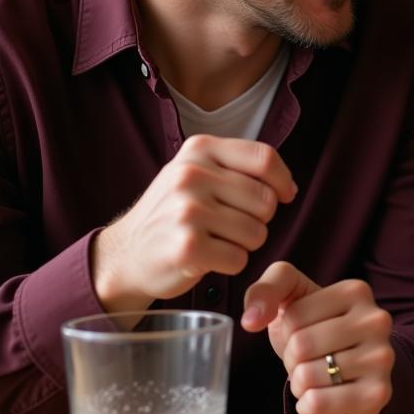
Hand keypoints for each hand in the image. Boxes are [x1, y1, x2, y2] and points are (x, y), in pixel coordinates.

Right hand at [92, 134, 296, 312]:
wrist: (125, 253)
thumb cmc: (173, 212)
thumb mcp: (197, 171)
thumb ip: (239, 168)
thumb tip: (288, 188)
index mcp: (200, 150)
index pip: (265, 158)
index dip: (283, 180)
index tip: (285, 195)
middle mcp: (192, 175)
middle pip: (266, 201)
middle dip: (259, 219)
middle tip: (230, 225)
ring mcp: (188, 211)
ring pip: (257, 233)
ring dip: (244, 244)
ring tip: (216, 240)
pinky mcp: (187, 247)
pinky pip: (239, 259)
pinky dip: (230, 264)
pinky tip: (207, 257)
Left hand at [241, 262, 394, 413]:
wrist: (350, 374)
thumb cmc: (316, 330)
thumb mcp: (290, 298)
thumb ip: (264, 290)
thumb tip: (250, 320)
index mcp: (357, 291)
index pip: (294, 316)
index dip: (288, 330)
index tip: (307, 331)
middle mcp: (377, 320)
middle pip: (301, 345)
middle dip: (293, 359)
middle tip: (311, 358)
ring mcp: (382, 358)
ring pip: (307, 376)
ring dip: (300, 383)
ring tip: (320, 377)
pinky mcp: (377, 394)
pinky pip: (317, 403)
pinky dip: (308, 406)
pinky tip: (325, 397)